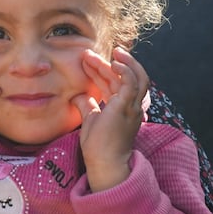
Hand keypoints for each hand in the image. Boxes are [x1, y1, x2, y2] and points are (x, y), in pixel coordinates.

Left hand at [74, 47, 149, 191]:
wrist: (104, 162)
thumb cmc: (98, 146)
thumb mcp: (91, 121)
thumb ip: (86, 107)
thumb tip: (77, 96)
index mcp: (122, 108)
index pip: (115, 84)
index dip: (102, 71)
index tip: (87, 61)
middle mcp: (131, 106)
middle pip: (125, 78)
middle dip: (108, 63)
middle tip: (89, 54)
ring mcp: (132, 106)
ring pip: (135, 77)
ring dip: (125, 62)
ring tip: (113, 51)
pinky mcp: (127, 107)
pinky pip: (132, 83)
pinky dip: (126, 70)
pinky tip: (114, 62)